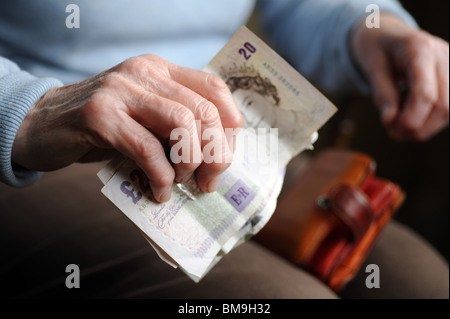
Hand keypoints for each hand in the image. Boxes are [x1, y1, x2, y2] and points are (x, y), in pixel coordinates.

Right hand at [12, 54, 242, 201]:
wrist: (45, 125)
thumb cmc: (105, 128)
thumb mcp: (147, 119)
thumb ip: (178, 126)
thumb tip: (219, 158)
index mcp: (161, 70)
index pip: (214, 89)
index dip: (230, 127)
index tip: (223, 159)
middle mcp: (145, 73)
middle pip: (204, 111)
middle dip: (215, 154)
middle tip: (207, 181)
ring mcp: (121, 90)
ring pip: (182, 124)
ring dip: (189, 163)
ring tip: (179, 182)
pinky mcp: (99, 115)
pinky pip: (147, 148)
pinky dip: (160, 176)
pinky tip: (158, 191)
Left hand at [352, 14, 448, 140]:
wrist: (388, 34)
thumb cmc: (378, 49)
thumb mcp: (372, 67)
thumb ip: (383, 94)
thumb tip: (390, 121)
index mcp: (419, 49)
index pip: (425, 94)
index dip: (409, 118)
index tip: (388, 127)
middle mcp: (443, 56)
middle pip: (443, 106)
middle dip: (416, 127)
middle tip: (392, 132)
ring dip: (424, 128)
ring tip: (399, 128)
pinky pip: (449, 110)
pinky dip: (430, 121)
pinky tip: (412, 120)